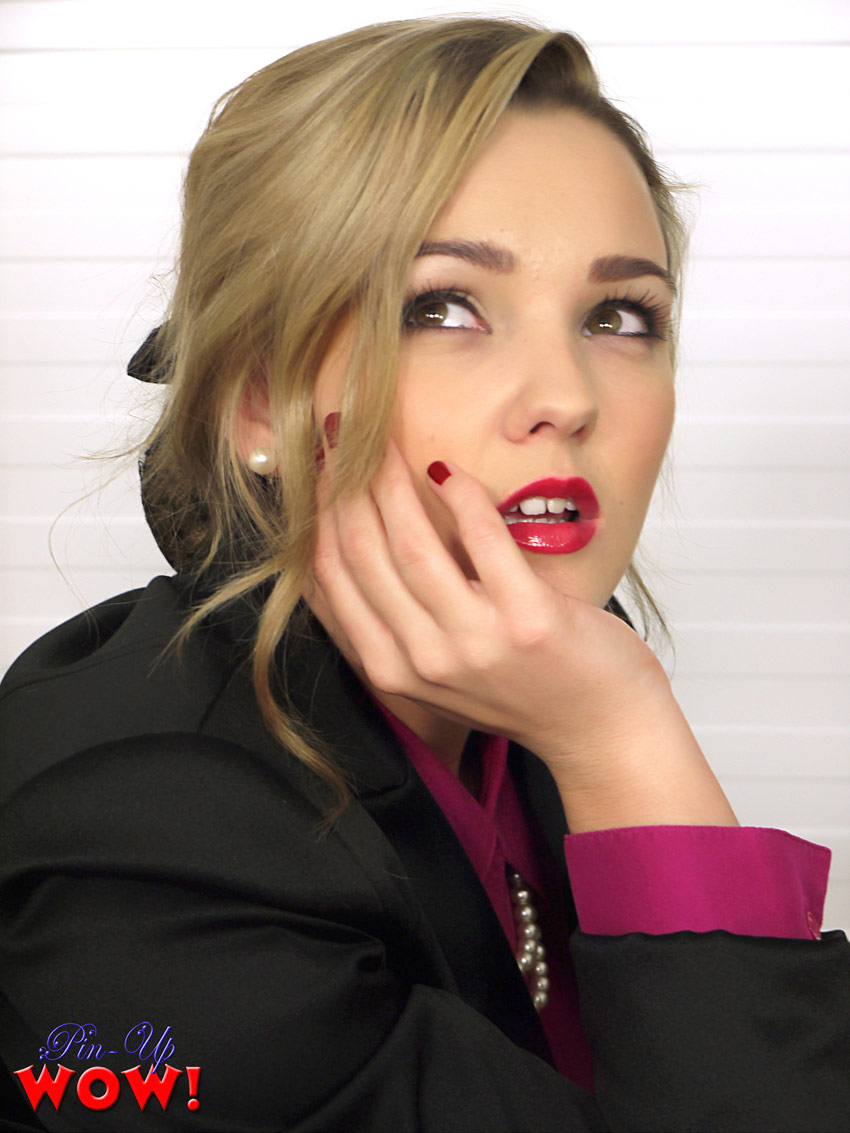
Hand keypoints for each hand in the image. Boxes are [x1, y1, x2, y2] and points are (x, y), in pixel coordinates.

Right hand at [309, 435, 736, 830]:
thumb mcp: (435, 673)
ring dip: (389, 480)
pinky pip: (481, 539)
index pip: (332, 578)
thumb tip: (343, 549)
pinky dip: (462, 496)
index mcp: (390, 670)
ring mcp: (474, 643)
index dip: (317, 514)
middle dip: (343, 484)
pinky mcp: (527, 620)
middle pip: (361, 553)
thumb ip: (390, 625)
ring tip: (383, 439)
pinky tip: (449, 471)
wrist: (600, 731)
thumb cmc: (519, 690)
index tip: (319, 468)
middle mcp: (422, 661)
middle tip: (343, 433)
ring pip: (410, 543)